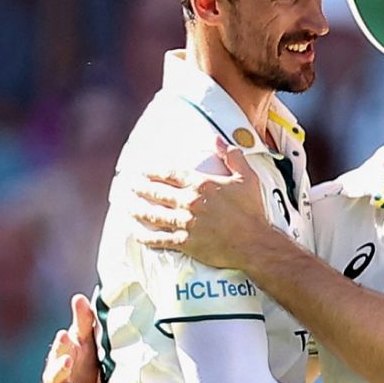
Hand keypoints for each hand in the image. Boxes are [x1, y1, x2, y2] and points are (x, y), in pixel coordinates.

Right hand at [42, 294, 100, 382]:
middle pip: (55, 370)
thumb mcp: (90, 340)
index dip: (62, 342)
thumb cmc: (92, 358)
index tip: (66, 333)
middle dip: (59, 365)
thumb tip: (79, 296)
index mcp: (65, 355)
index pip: (61, 347)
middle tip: (67, 360)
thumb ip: (84, 321)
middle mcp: (60, 375)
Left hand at [133, 137, 269, 268]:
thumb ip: (231, 156)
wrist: (256, 243)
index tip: (142, 170)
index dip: (153, 171)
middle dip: (140, 187)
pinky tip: (135, 232)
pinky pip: (158, 239)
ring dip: (137, 209)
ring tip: (127, 206)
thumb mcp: (247, 177)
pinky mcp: (185, 242)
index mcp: (202, 184)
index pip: (170, 173)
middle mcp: (189, 201)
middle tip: (128, 184)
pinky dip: (144, 236)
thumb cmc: (253, 211)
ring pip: (153, 214)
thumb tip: (216, 139)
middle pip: (156, 192)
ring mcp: (185, 222)